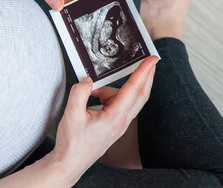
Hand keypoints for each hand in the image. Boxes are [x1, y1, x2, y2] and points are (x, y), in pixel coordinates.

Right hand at [49, 56, 158, 181]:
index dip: (143, 72)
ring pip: (127, 99)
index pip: (133, 90)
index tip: (152, 60)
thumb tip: (88, 80)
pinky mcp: (115, 125)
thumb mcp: (71, 114)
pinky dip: (109, 96)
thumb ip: (80, 92)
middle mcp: (121, 121)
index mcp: (114, 118)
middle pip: (141, 94)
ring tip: (92, 93)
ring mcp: (120, 124)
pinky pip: (119, 104)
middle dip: (147, 76)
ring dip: (115, 89)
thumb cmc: (72, 143)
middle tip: (150, 61)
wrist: (70, 162)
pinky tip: (94, 98)